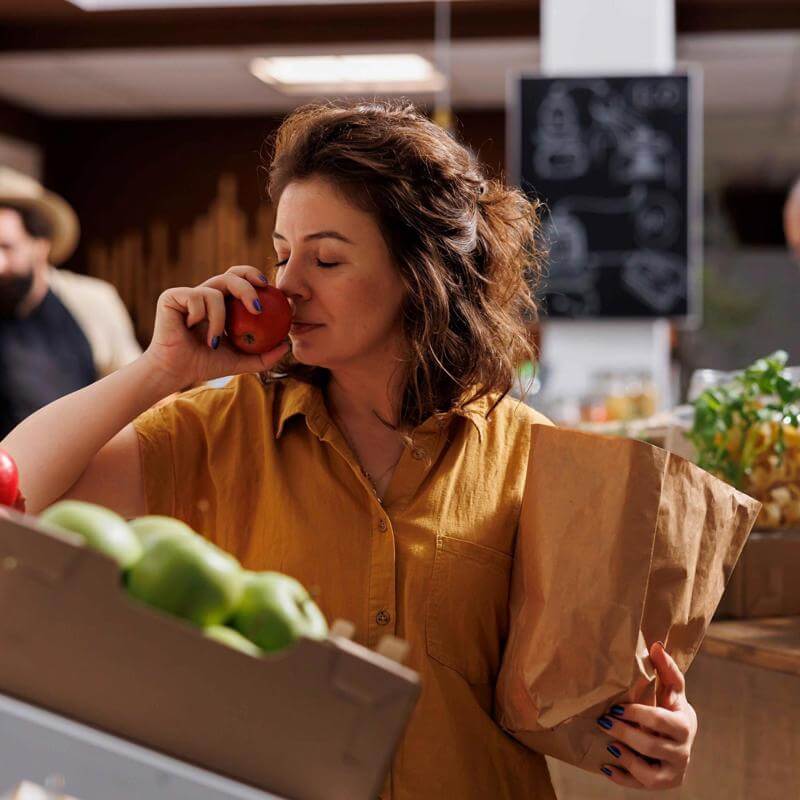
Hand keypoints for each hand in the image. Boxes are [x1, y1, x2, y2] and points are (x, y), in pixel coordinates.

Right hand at [143, 266, 289, 389]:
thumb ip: (264, 356)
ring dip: (220, 318)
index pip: (243, 281)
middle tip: (257, 305)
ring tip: (215, 340)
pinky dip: (201, 317)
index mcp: (223, 303)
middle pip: (232, 274)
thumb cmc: (205, 365)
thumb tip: (287, 346)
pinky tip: (192, 330)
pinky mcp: (172, 296)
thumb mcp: (241, 361)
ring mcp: (189, 293)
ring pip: (216, 290)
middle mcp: (207, 294)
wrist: (176, 371)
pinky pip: (197, 297)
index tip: (273, 292)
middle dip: (248, 282)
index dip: (257, 279)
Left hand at [595, 641, 697, 789]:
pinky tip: (605, 765)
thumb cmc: (670, 707)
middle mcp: (683, 751)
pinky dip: (621, 777)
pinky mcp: (663, 783)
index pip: (660, 720)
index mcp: (684, 725)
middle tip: (603, 721)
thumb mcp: (672, 690)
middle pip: (650, 745)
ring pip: (647, 772)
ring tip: (608, 744)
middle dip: (624, 733)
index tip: (615, 707)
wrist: (679, 738)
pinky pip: (640, 786)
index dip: (637, 714)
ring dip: (624, 756)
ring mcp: (673, 771)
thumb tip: (656, 644)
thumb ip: (666, 670)